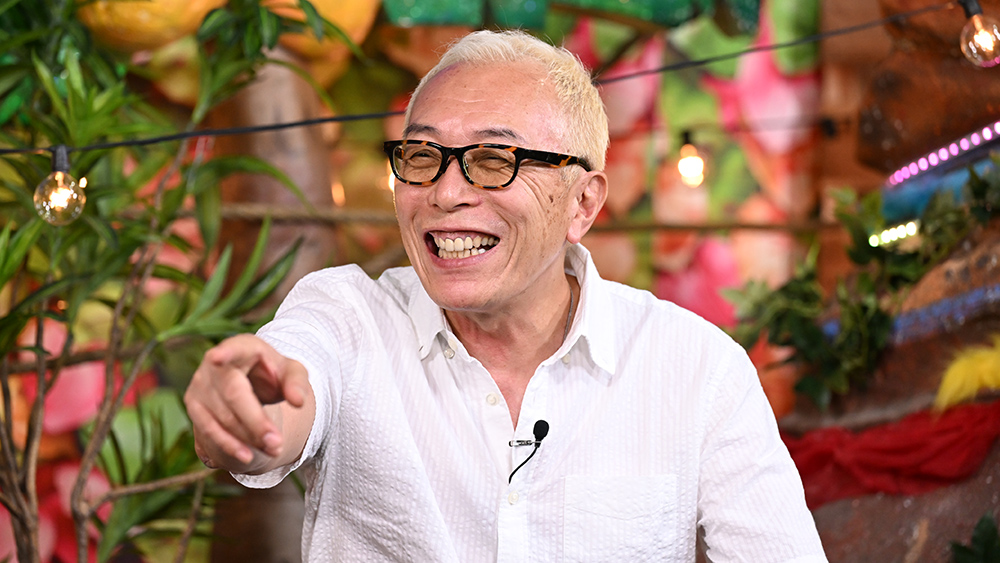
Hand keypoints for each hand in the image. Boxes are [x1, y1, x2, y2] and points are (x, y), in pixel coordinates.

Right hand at [184, 334, 310, 472]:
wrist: (250, 381)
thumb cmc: (272, 373)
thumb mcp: (291, 372)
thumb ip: (297, 383)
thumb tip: (299, 402)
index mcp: (241, 347)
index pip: (233, 349)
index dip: (225, 354)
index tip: (217, 358)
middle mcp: (214, 364)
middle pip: (233, 394)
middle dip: (255, 421)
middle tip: (277, 443)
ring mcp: (200, 385)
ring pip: (220, 416)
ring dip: (246, 438)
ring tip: (273, 450)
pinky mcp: (194, 406)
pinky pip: (208, 430)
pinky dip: (228, 445)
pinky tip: (247, 457)